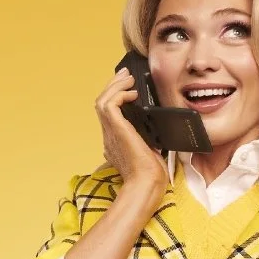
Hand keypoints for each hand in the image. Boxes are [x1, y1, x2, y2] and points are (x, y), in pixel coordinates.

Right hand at [94, 67, 168, 189]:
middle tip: (126, 75)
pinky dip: (119, 94)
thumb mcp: (150, 151)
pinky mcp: (116, 130)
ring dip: (115, 86)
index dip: (115, 96)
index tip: (128, 86)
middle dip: (113, 85)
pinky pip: (109, 104)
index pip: (109, 113)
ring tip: (128, 78)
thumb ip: (148, 140)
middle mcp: (109, 135)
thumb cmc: (151, 174)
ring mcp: (110, 132)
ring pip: (102, 101)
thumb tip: (156, 134)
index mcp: (115, 140)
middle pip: (102, 103)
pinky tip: (132, 93)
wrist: (146, 184)